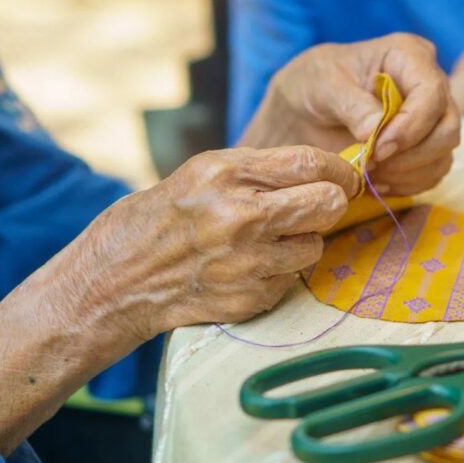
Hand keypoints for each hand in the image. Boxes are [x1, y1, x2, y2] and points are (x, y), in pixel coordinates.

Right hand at [0, 145, 358, 453]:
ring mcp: (246, 261)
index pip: (311, 164)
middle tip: (323, 205)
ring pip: (316, 246)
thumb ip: (260, 170)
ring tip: (273, 240)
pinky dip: (281, 272)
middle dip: (331, 203)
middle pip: (327, 204)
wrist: (117, 279)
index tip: (346, 175)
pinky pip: (293, 279)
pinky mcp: (250, 297)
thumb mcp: (203, 172)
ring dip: (304, 242)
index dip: (340, 170)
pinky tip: (250, 266)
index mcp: (225, 173)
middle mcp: (239, 216)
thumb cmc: (163, 216)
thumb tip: (324, 170)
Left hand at [240, 33, 459, 195]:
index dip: (411, 125)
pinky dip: (405, 184)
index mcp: (409, 56)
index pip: (432, 92)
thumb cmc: (314, 84)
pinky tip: (375, 180)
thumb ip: (349, 104)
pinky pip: (432, 175)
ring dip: (407, 173)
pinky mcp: (426, 149)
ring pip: (443, 155)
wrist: (305, 111)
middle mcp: (430, 86)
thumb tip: (375, 131)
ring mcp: (432, 120)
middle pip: (448, 128)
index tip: (378, 148)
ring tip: (369, 172)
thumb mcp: (322, 85)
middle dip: (412, 154)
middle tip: (371, 163)